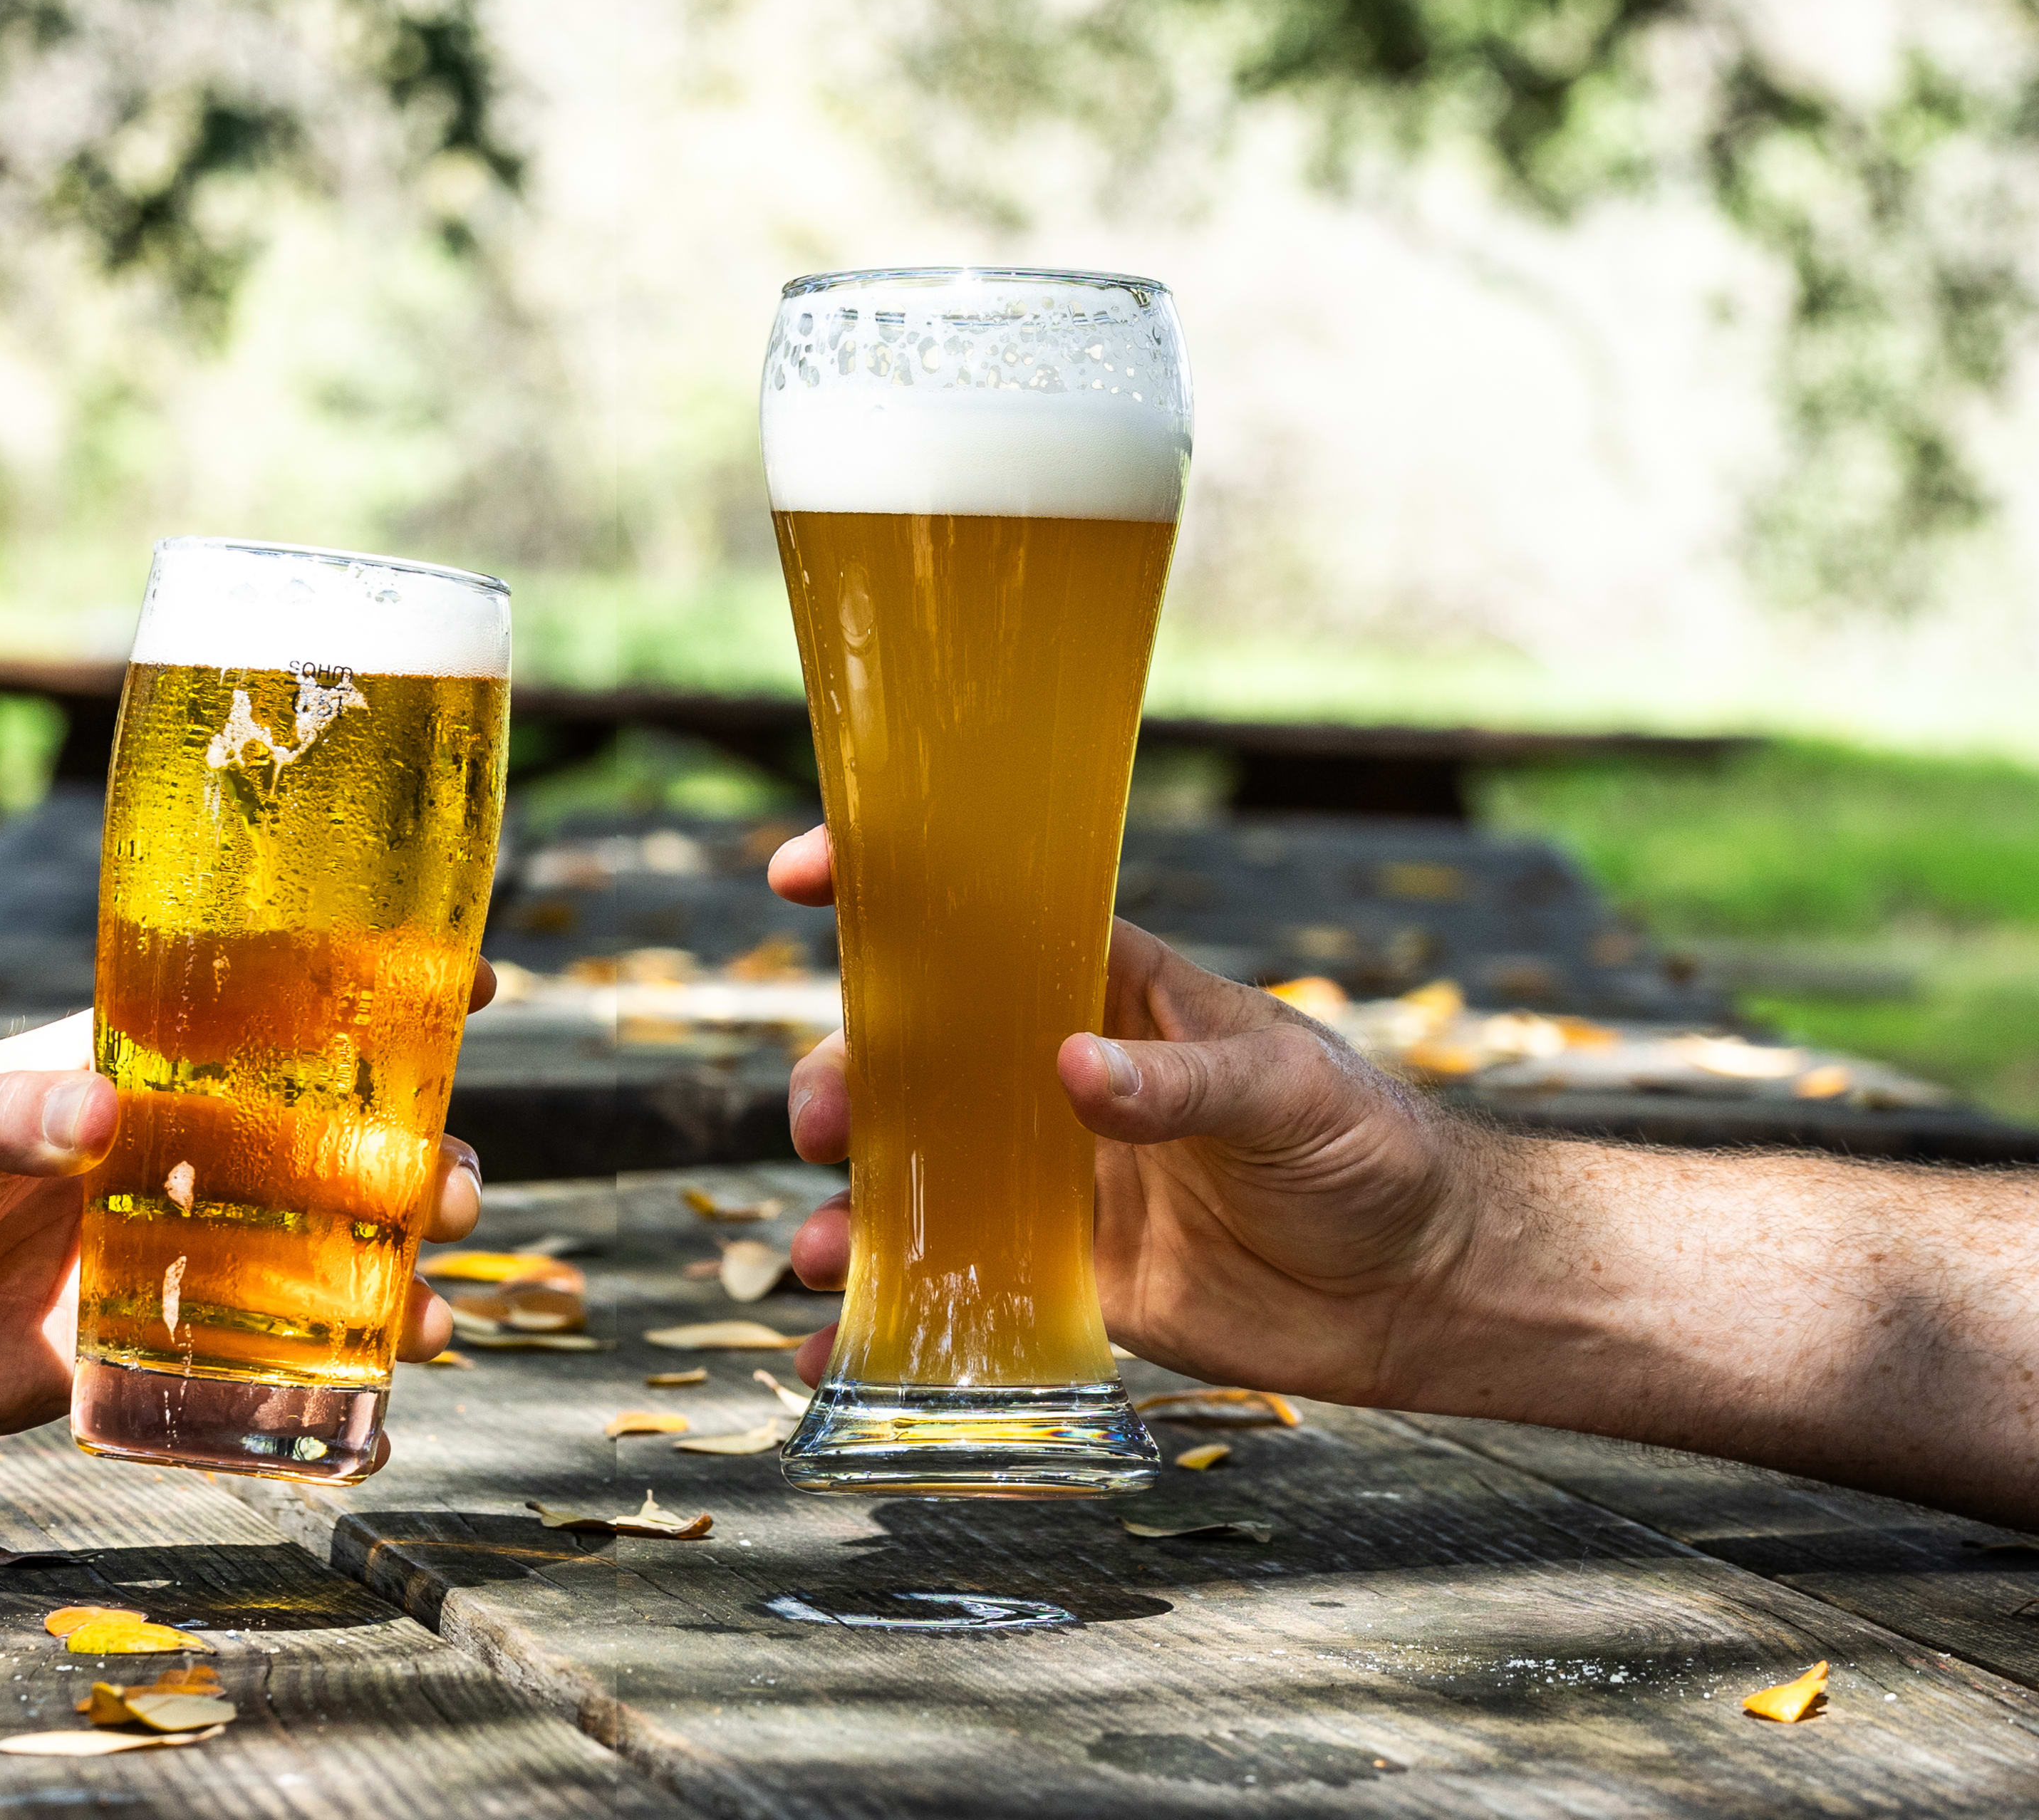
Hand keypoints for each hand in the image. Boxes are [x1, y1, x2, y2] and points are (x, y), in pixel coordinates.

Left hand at [0, 970, 496, 1459]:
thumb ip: (4, 1111)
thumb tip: (102, 1111)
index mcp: (129, 1076)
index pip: (268, 1021)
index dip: (371, 996)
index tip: (470, 978)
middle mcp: (165, 1163)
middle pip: (322, 1150)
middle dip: (410, 1161)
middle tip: (453, 1185)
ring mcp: (160, 1261)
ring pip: (310, 1260)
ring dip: (387, 1277)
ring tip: (432, 1307)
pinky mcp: (134, 1355)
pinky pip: (248, 1369)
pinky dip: (319, 1387)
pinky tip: (374, 1406)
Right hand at [766, 827, 1496, 1403]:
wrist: (1425, 1290)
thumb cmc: (1372, 1151)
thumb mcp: (1288, 1095)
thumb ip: (1181, 1083)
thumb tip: (1072, 1070)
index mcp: (1113, 993)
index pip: (988, 920)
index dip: (891, 887)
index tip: (800, 876)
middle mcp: (1062, 1078)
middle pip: (921, 1059)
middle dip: (850, 1081)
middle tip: (829, 1122)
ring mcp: (1056, 1179)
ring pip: (917, 1176)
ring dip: (851, 1204)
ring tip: (821, 1252)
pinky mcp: (1068, 1276)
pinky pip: (959, 1289)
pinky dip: (888, 1318)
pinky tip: (834, 1349)